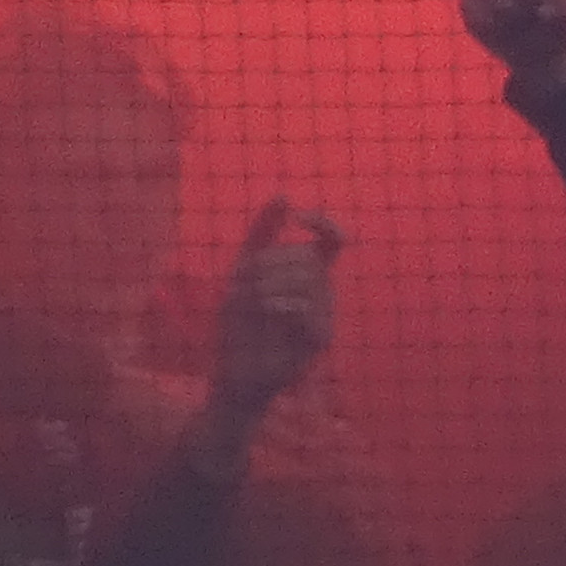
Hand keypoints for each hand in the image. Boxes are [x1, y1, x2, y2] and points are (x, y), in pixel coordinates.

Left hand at [207, 200, 340, 423]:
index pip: (332, 240)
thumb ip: (264, 231)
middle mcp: (322, 293)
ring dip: (272, 283)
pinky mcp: (321, 339)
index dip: (323, 223)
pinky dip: (281, 305)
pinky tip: (267, 314)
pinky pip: (307, 307)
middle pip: (308, 258)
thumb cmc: (240, 321)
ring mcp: (325, 316)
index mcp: (308, 274)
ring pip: (309, 279)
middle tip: (247, 284)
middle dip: (272, 263)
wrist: (233, 370)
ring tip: (253, 302)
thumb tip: (285, 194)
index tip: (299, 217)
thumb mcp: (244, 269)